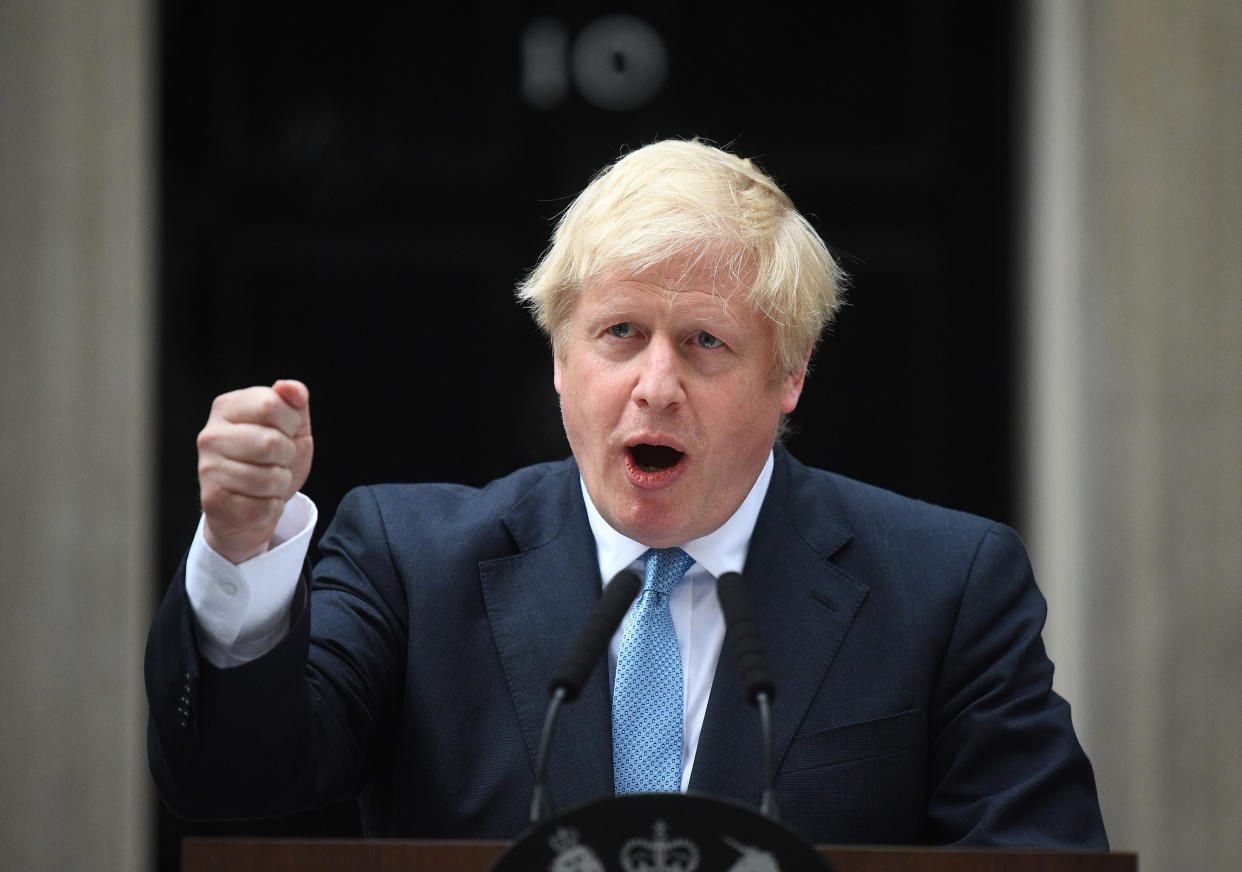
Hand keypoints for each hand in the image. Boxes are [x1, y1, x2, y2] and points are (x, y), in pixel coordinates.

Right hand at [196, 379, 313, 563]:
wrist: (253, 506)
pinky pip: (264, 505)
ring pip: (270, 478)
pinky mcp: (212, 500)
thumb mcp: (291, 427)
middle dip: (287, 456)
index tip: (285, 432)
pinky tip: (258, 500)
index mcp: (226, 407)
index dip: (291, 423)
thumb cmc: (272, 460)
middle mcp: (210, 435)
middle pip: (271, 442)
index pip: (270, 404)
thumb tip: (290, 387)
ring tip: (268, 481)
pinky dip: (272, 506)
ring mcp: (208, 469)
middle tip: (276, 461)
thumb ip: (294, 402)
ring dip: (280, 483)